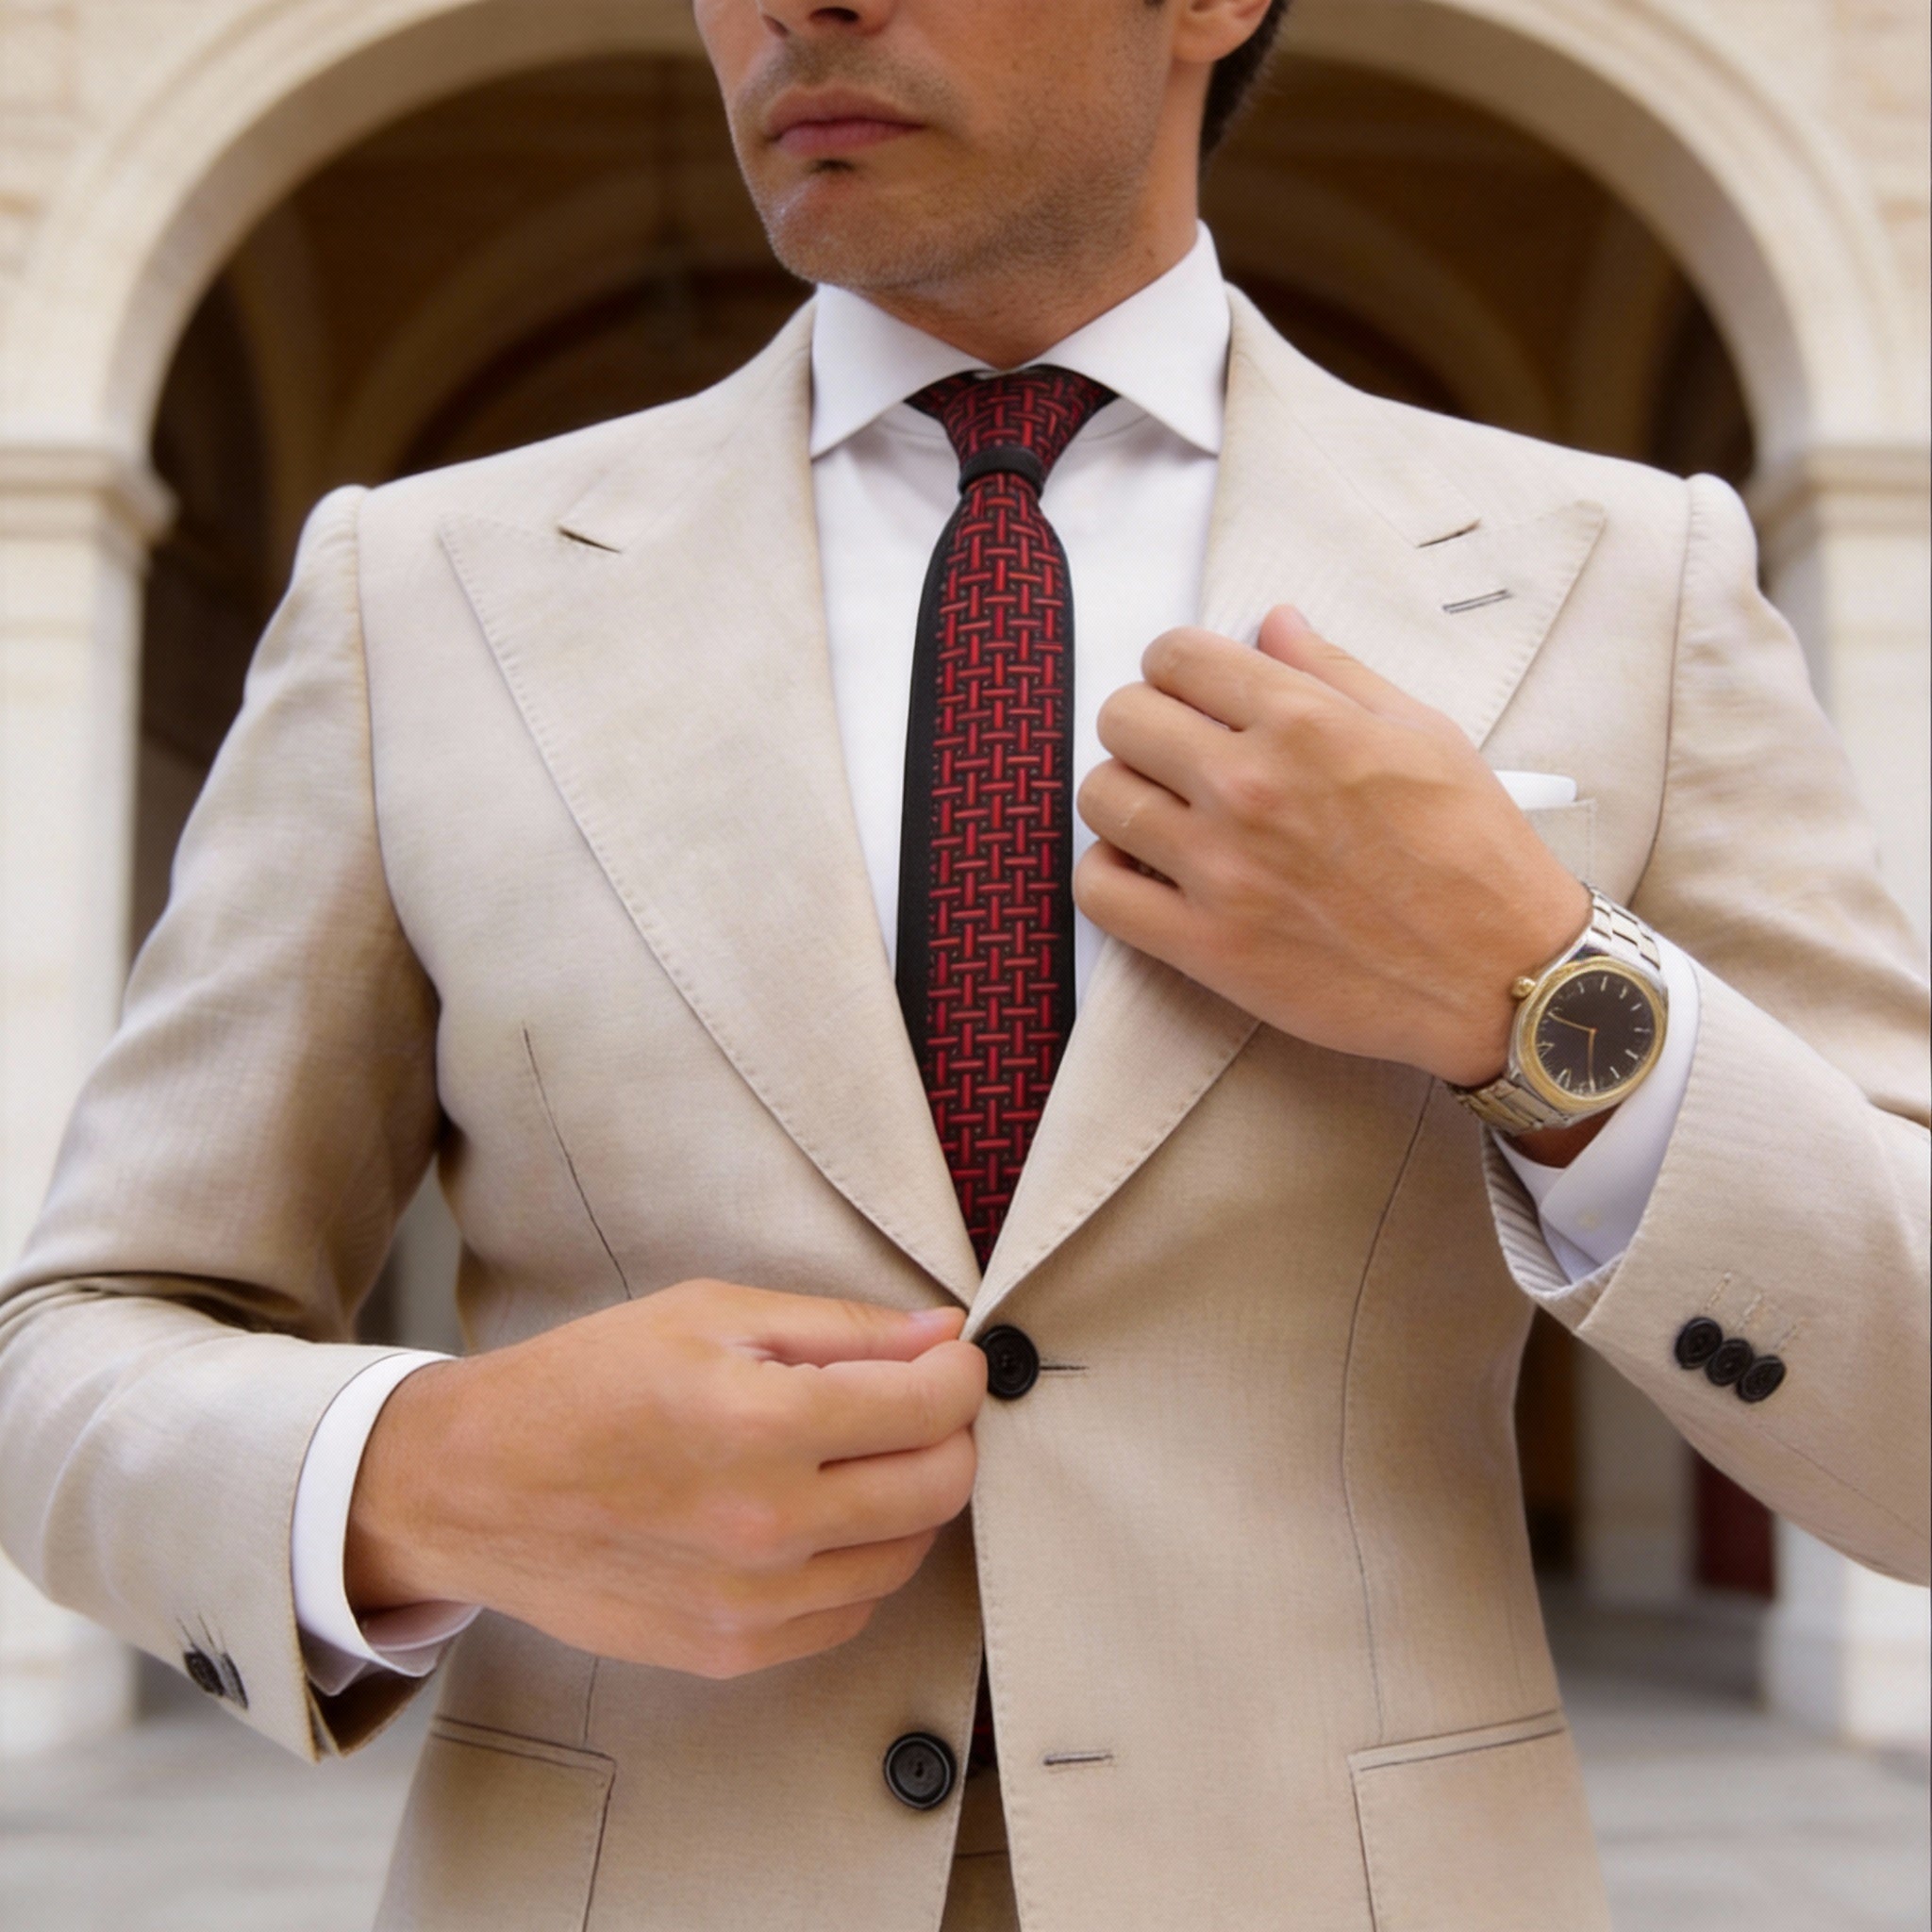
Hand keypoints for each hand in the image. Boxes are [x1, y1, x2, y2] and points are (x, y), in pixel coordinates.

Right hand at [345, 1282, 984, 1677]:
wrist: (475, 1486)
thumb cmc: (588, 1380)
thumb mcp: (712, 1312)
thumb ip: (841, 1326)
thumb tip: (943, 1332)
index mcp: (763, 1422)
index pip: (931, 1405)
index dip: (959, 1371)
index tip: (949, 1355)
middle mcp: (767, 1523)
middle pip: (940, 1487)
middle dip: (950, 1433)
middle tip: (916, 1401)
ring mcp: (751, 1602)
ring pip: (906, 1555)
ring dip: (909, 1499)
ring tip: (863, 1455)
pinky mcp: (731, 1651)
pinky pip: (850, 1612)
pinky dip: (859, 1560)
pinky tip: (821, 1515)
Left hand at [1073, 605, 1590, 1088]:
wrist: (1498, 973)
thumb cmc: (1473, 850)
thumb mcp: (1423, 732)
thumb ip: (1334, 672)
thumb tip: (1272, 622)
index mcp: (1304, 723)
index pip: (1175, 656)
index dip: (1175, 667)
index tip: (1191, 694)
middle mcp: (1250, 788)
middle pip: (1123, 719)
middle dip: (1143, 724)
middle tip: (1175, 753)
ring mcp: (1221, 870)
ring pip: (1103, 799)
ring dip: (1123, 796)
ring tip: (1162, 812)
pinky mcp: (1207, 946)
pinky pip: (1100, 893)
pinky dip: (1108, 875)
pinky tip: (1146, 871)